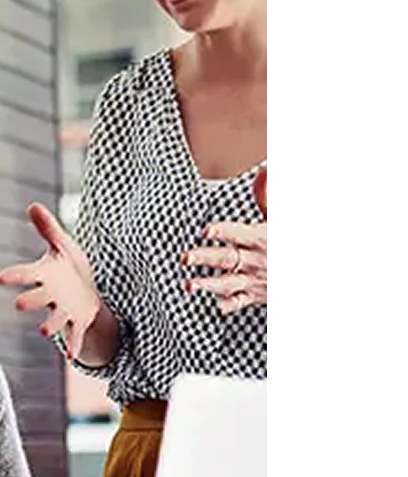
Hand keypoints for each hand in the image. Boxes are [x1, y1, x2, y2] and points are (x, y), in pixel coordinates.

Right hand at [0, 203, 102, 359]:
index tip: (0, 278)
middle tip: (19, 304)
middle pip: (38, 298)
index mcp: (45, 275)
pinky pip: (75, 335)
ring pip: (56, 319)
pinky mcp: (79, 321)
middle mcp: (51, 295)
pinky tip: (72, 357)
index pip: (26, 274)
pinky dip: (74, 345)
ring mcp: (64, 309)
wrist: (87, 294)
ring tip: (45, 331)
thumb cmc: (69, 268)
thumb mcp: (62, 246)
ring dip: (51, 324)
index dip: (15, 276)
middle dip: (31, 301)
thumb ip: (47, 228)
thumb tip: (32, 205)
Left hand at [182, 164, 267, 312]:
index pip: (238, 233)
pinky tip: (218, 306)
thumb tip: (263, 170)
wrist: (293, 269)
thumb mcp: (274, 219)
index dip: (223, 231)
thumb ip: (267, 197)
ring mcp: (254, 279)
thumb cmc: (278, 241)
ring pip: (229, 283)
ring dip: (209, 285)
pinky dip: (231, 304)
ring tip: (189, 285)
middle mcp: (254, 260)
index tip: (206, 230)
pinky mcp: (255, 294)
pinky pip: (242, 301)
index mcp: (259, 238)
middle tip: (185, 258)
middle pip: (227, 258)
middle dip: (206, 258)